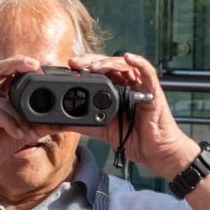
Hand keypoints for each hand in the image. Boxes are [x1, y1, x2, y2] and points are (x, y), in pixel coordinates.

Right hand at [0, 53, 49, 190]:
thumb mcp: (19, 134)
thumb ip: (36, 125)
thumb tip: (60, 122)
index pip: (5, 71)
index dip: (21, 66)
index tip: (40, 69)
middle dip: (17, 63)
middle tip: (36, 67)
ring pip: (4, 100)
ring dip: (20, 117)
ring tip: (27, 133)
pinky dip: (11, 124)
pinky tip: (17, 135)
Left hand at [69, 51, 198, 180]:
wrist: (153, 152)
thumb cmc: (132, 138)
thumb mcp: (100, 129)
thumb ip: (81, 123)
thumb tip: (55, 123)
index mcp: (113, 90)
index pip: (97, 71)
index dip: (83, 67)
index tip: (67, 68)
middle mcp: (126, 84)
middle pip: (108, 64)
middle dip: (90, 61)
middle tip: (75, 63)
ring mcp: (140, 86)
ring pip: (124, 65)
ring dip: (107, 62)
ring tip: (93, 66)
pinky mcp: (153, 90)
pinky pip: (147, 71)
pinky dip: (138, 62)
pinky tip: (128, 57)